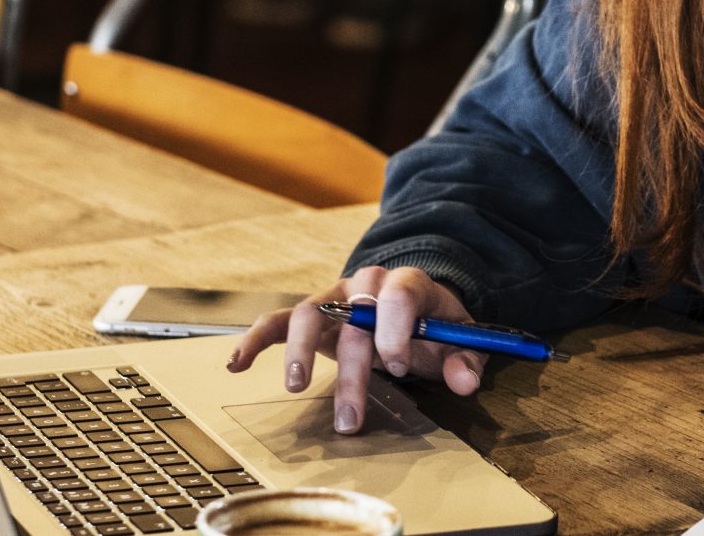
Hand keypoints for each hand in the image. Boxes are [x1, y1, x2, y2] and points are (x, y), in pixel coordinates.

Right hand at [226, 265, 486, 434]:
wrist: (412, 305)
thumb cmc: (436, 326)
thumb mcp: (461, 340)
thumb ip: (466, 359)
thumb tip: (465, 382)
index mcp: (406, 284)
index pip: (399, 294)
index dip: (396, 327)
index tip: (398, 364)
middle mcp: (365, 285)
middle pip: (353, 317)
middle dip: (352, 369)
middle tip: (350, 418)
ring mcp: (334, 298)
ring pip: (309, 313)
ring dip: (300, 350)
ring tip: (296, 387)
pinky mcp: (312, 315)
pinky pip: (276, 321)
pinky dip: (255, 339)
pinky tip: (237, 364)